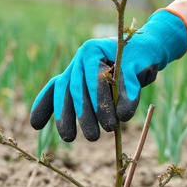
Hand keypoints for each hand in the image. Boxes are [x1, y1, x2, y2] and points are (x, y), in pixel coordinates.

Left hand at [30, 9, 186, 141]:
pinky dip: (126, 100)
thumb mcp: (96, 83)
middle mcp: (86, 54)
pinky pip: (127, 82)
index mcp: (76, 63)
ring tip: (109, 129)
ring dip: (102, 108)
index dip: (47, 106)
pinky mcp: (132, 58)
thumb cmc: (121, 72)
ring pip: (98, 83)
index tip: (37, 127)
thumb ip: (77, 99)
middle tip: (88, 137)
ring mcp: (109, 52)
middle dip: (81, 115)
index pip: (58, 86)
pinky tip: (125, 116)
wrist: (150, 49)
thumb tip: (36, 124)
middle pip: (77, 87)